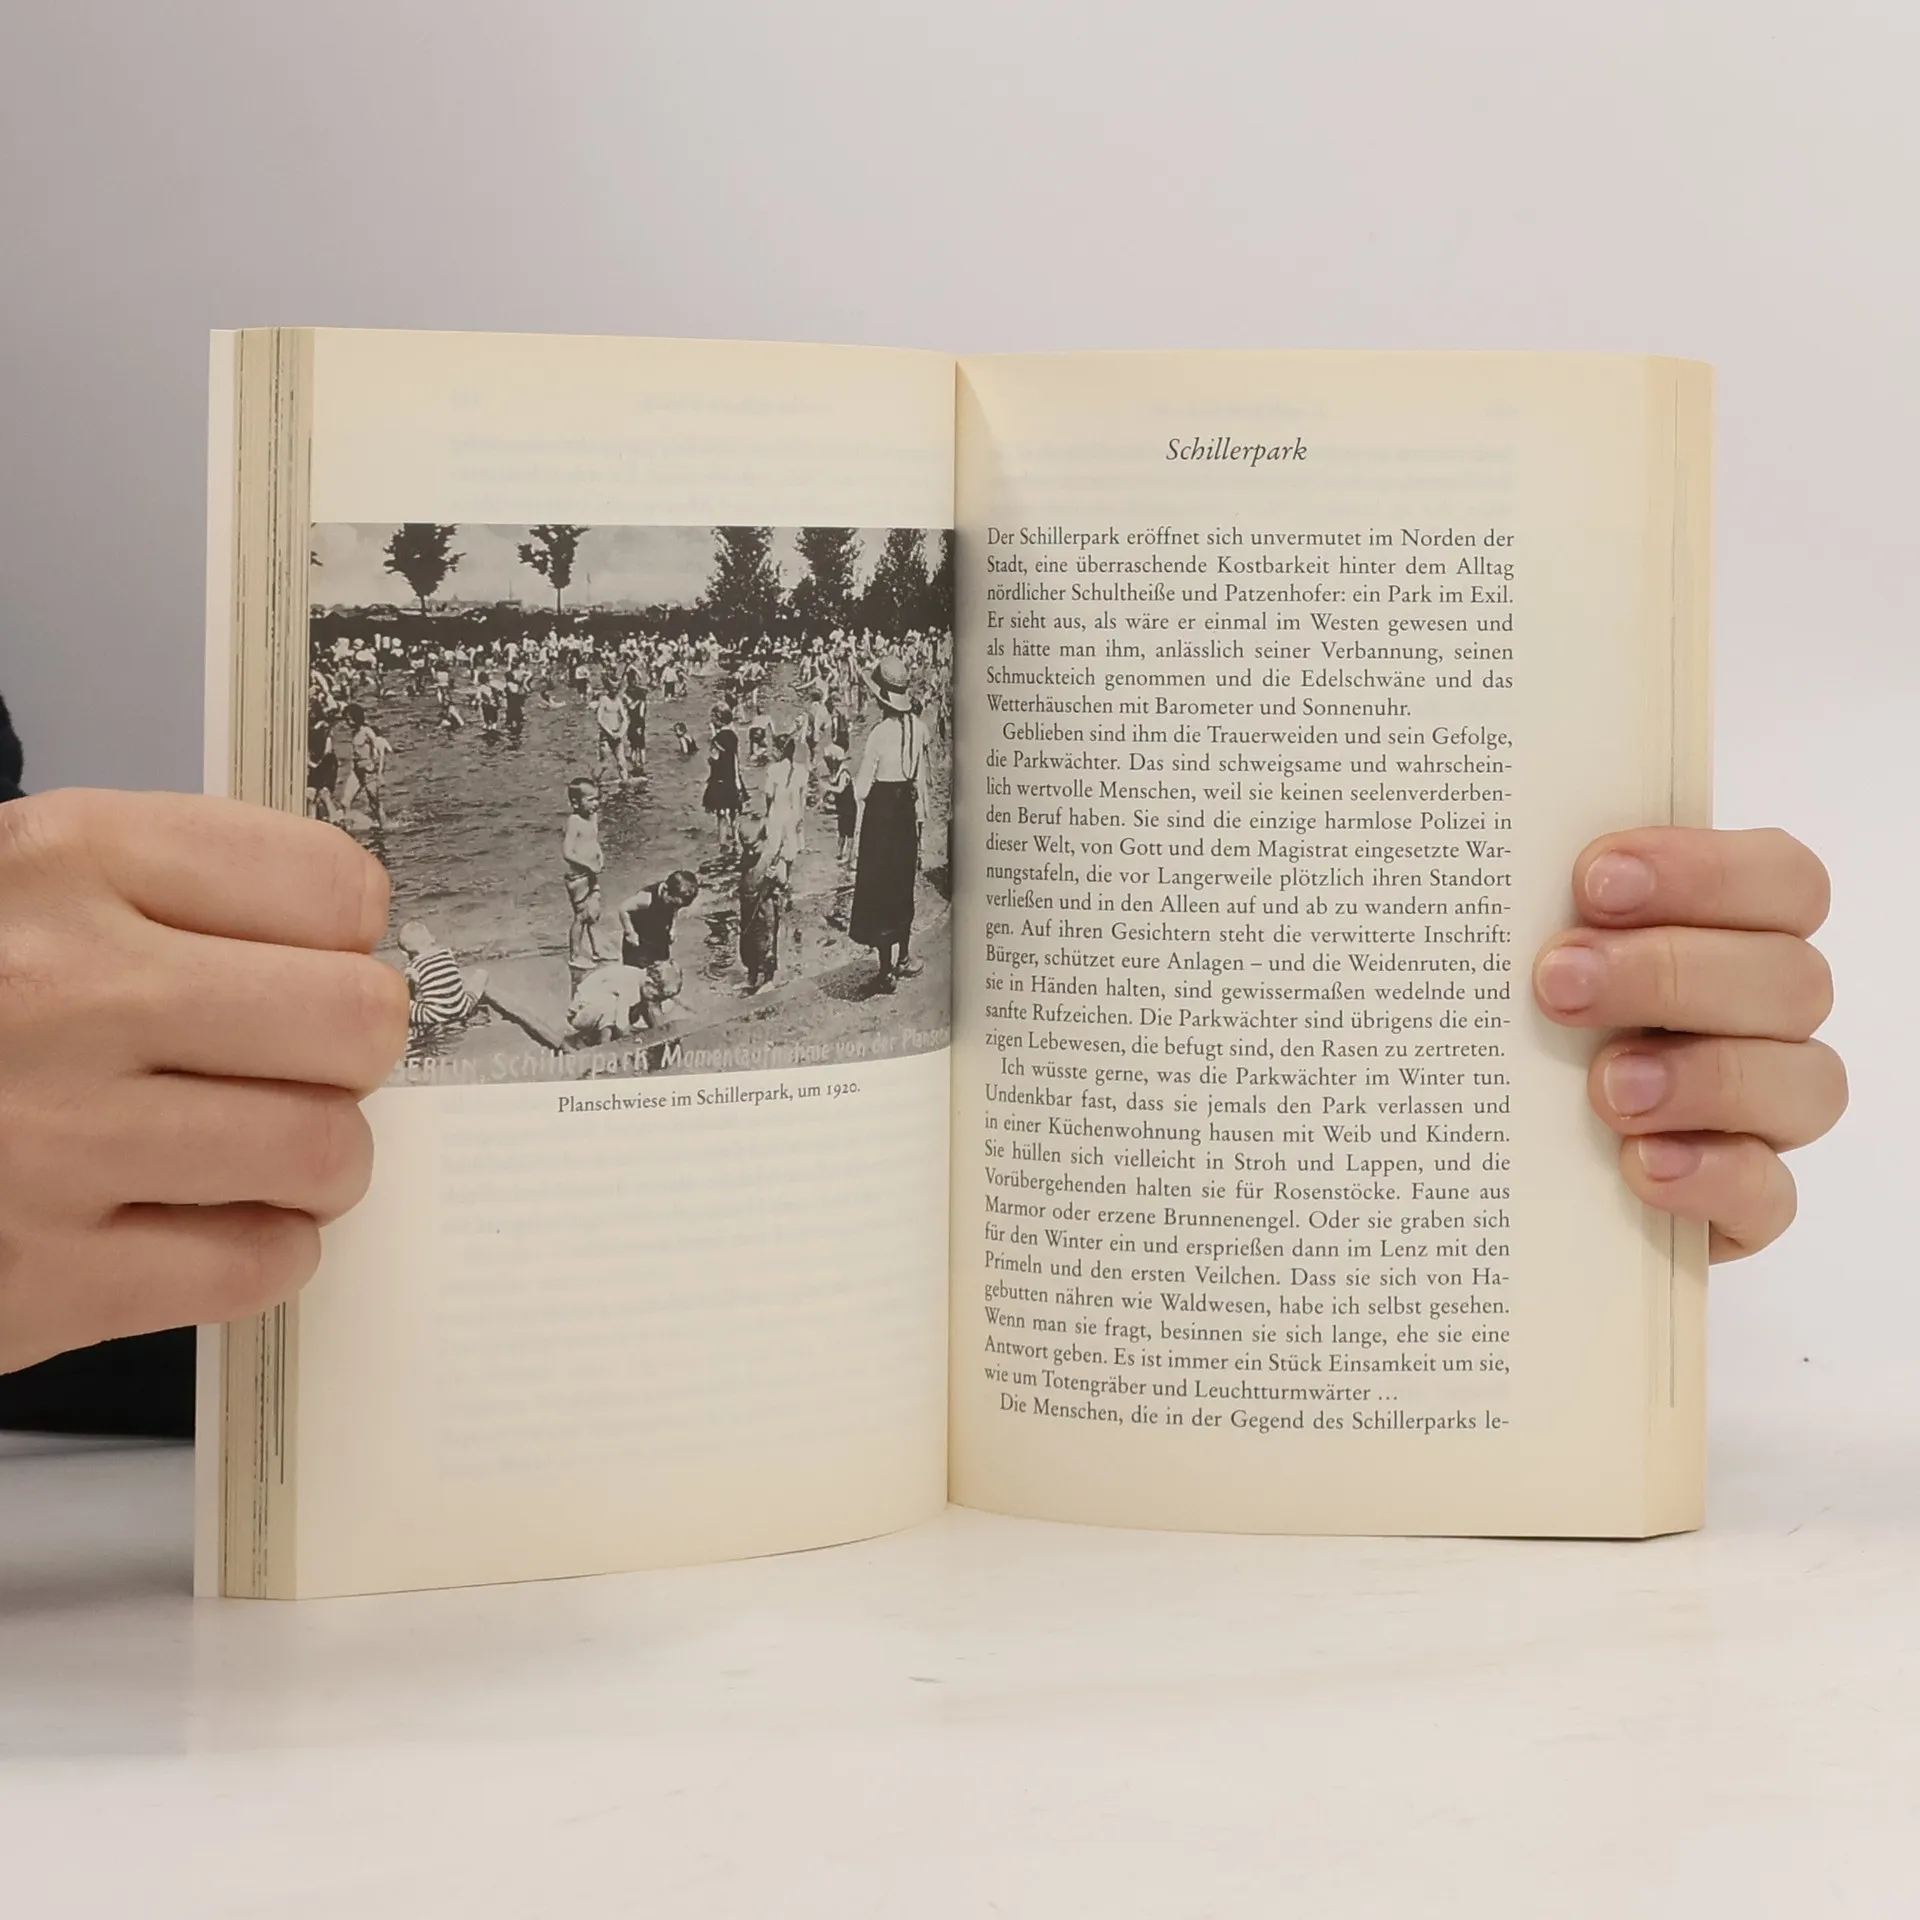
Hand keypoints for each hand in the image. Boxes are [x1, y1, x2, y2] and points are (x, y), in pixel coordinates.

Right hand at [0, 792, 407, 1372]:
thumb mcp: (23, 893)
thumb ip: (176, 897)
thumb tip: (350, 943)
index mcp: (67, 864)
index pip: (333, 890)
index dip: (342, 940)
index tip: (310, 965)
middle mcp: (63, 992)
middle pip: (355, 1022)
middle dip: (347, 1053)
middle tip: (297, 1066)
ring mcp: (53, 1139)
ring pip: (325, 1150)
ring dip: (316, 1162)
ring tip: (252, 1151)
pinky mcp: (44, 1277)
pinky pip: (257, 1264)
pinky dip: (263, 1252)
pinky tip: (203, 1221)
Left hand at [1532, 828, 1843, 1260]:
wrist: (1489, 1156)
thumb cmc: (1510, 1021)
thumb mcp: (1509, 954)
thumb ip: (1528, 905)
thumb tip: (1470, 846)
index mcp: (1731, 931)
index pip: (1781, 881)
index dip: (1706, 872)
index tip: (1594, 881)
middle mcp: (1764, 1017)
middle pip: (1788, 977)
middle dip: (1671, 973)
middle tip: (1559, 983)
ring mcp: (1764, 1112)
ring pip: (1805, 1082)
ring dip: (1705, 1077)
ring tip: (1606, 1088)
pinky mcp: (1743, 1202)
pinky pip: (1770, 1193)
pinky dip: (1714, 1176)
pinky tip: (1641, 1166)